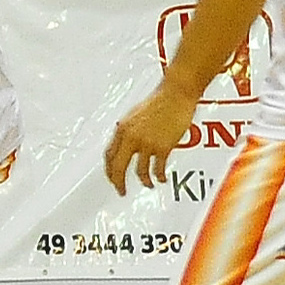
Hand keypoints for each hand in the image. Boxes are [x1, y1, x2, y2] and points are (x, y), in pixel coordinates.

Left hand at [103, 81, 198, 195]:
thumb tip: (125, 143)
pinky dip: (158, 176)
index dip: (109, 169)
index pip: (109, 155)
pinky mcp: (163, 147)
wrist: (176, 94)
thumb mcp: (135, 114)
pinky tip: (161, 179)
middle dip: (118, 182)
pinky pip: (157, 168)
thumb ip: (129, 130)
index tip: (112, 177)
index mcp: (122, 128)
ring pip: (139, 171)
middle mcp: (131, 137)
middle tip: (121, 190)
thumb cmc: (159, 100)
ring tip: (147, 185)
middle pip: (118, 167)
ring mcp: (147, 143)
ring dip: (143, 181)